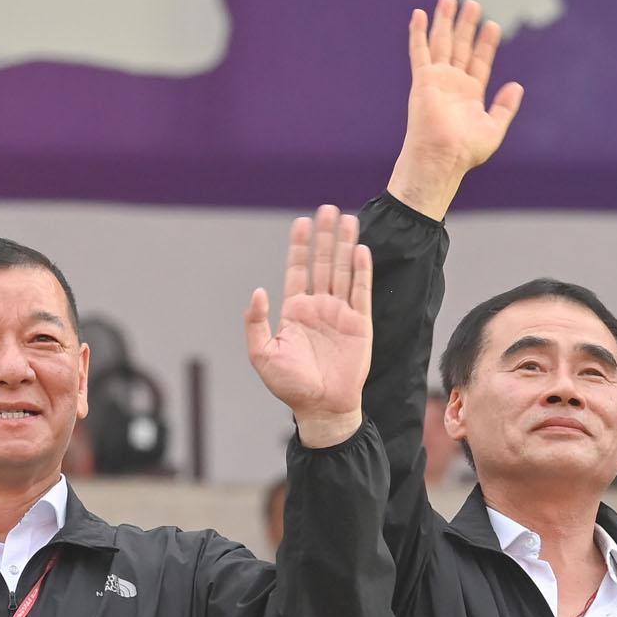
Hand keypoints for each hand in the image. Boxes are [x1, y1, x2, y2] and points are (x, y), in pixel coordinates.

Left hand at [244, 206, 371, 447]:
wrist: (321, 407)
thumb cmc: (290, 385)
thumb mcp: (262, 354)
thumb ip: (256, 322)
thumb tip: (258, 290)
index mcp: (294, 312)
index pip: (298, 271)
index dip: (300, 246)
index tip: (302, 222)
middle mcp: (318, 308)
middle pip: (322, 263)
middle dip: (325, 236)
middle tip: (328, 209)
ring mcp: (340, 314)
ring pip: (343, 271)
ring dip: (345, 245)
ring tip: (348, 219)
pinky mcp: (360, 324)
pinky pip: (361, 291)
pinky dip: (361, 270)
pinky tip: (360, 250)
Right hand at [386, 0, 524, 219]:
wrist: (442, 156)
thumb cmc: (466, 150)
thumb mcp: (494, 127)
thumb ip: (505, 107)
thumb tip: (516, 86)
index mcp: (469, 94)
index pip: (479, 61)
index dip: (486, 43)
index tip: (492, 24)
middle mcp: (452, 84)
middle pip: (460, 47)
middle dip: (466, 25)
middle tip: (472, 4)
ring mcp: (436, 80)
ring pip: (441, 43)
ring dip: (444, 21)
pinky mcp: (423, 79)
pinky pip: (420, 51)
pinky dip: (418, 32)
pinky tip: (418, 14)